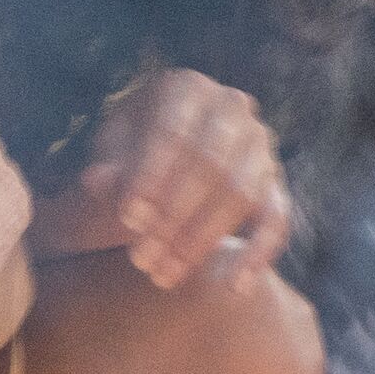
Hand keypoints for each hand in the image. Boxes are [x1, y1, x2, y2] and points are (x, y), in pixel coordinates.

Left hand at [73, 69, 289, 291]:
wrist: (162, 154)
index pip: (173, 133)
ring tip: (165, 274)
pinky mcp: (275, 182)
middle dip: (174, 217)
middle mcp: (232, 107)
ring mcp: (260, 144)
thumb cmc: (130, 149)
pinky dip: (259, 253)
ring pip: (241, 194)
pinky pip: (277, 219)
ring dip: (202, 239)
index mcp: (186, 88)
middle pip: (211, 165)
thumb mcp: (111, 150)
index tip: (127, 218)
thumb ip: (107, 165)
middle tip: (141, 258)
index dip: (151, 176)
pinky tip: (236, 285)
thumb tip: (98, 181)